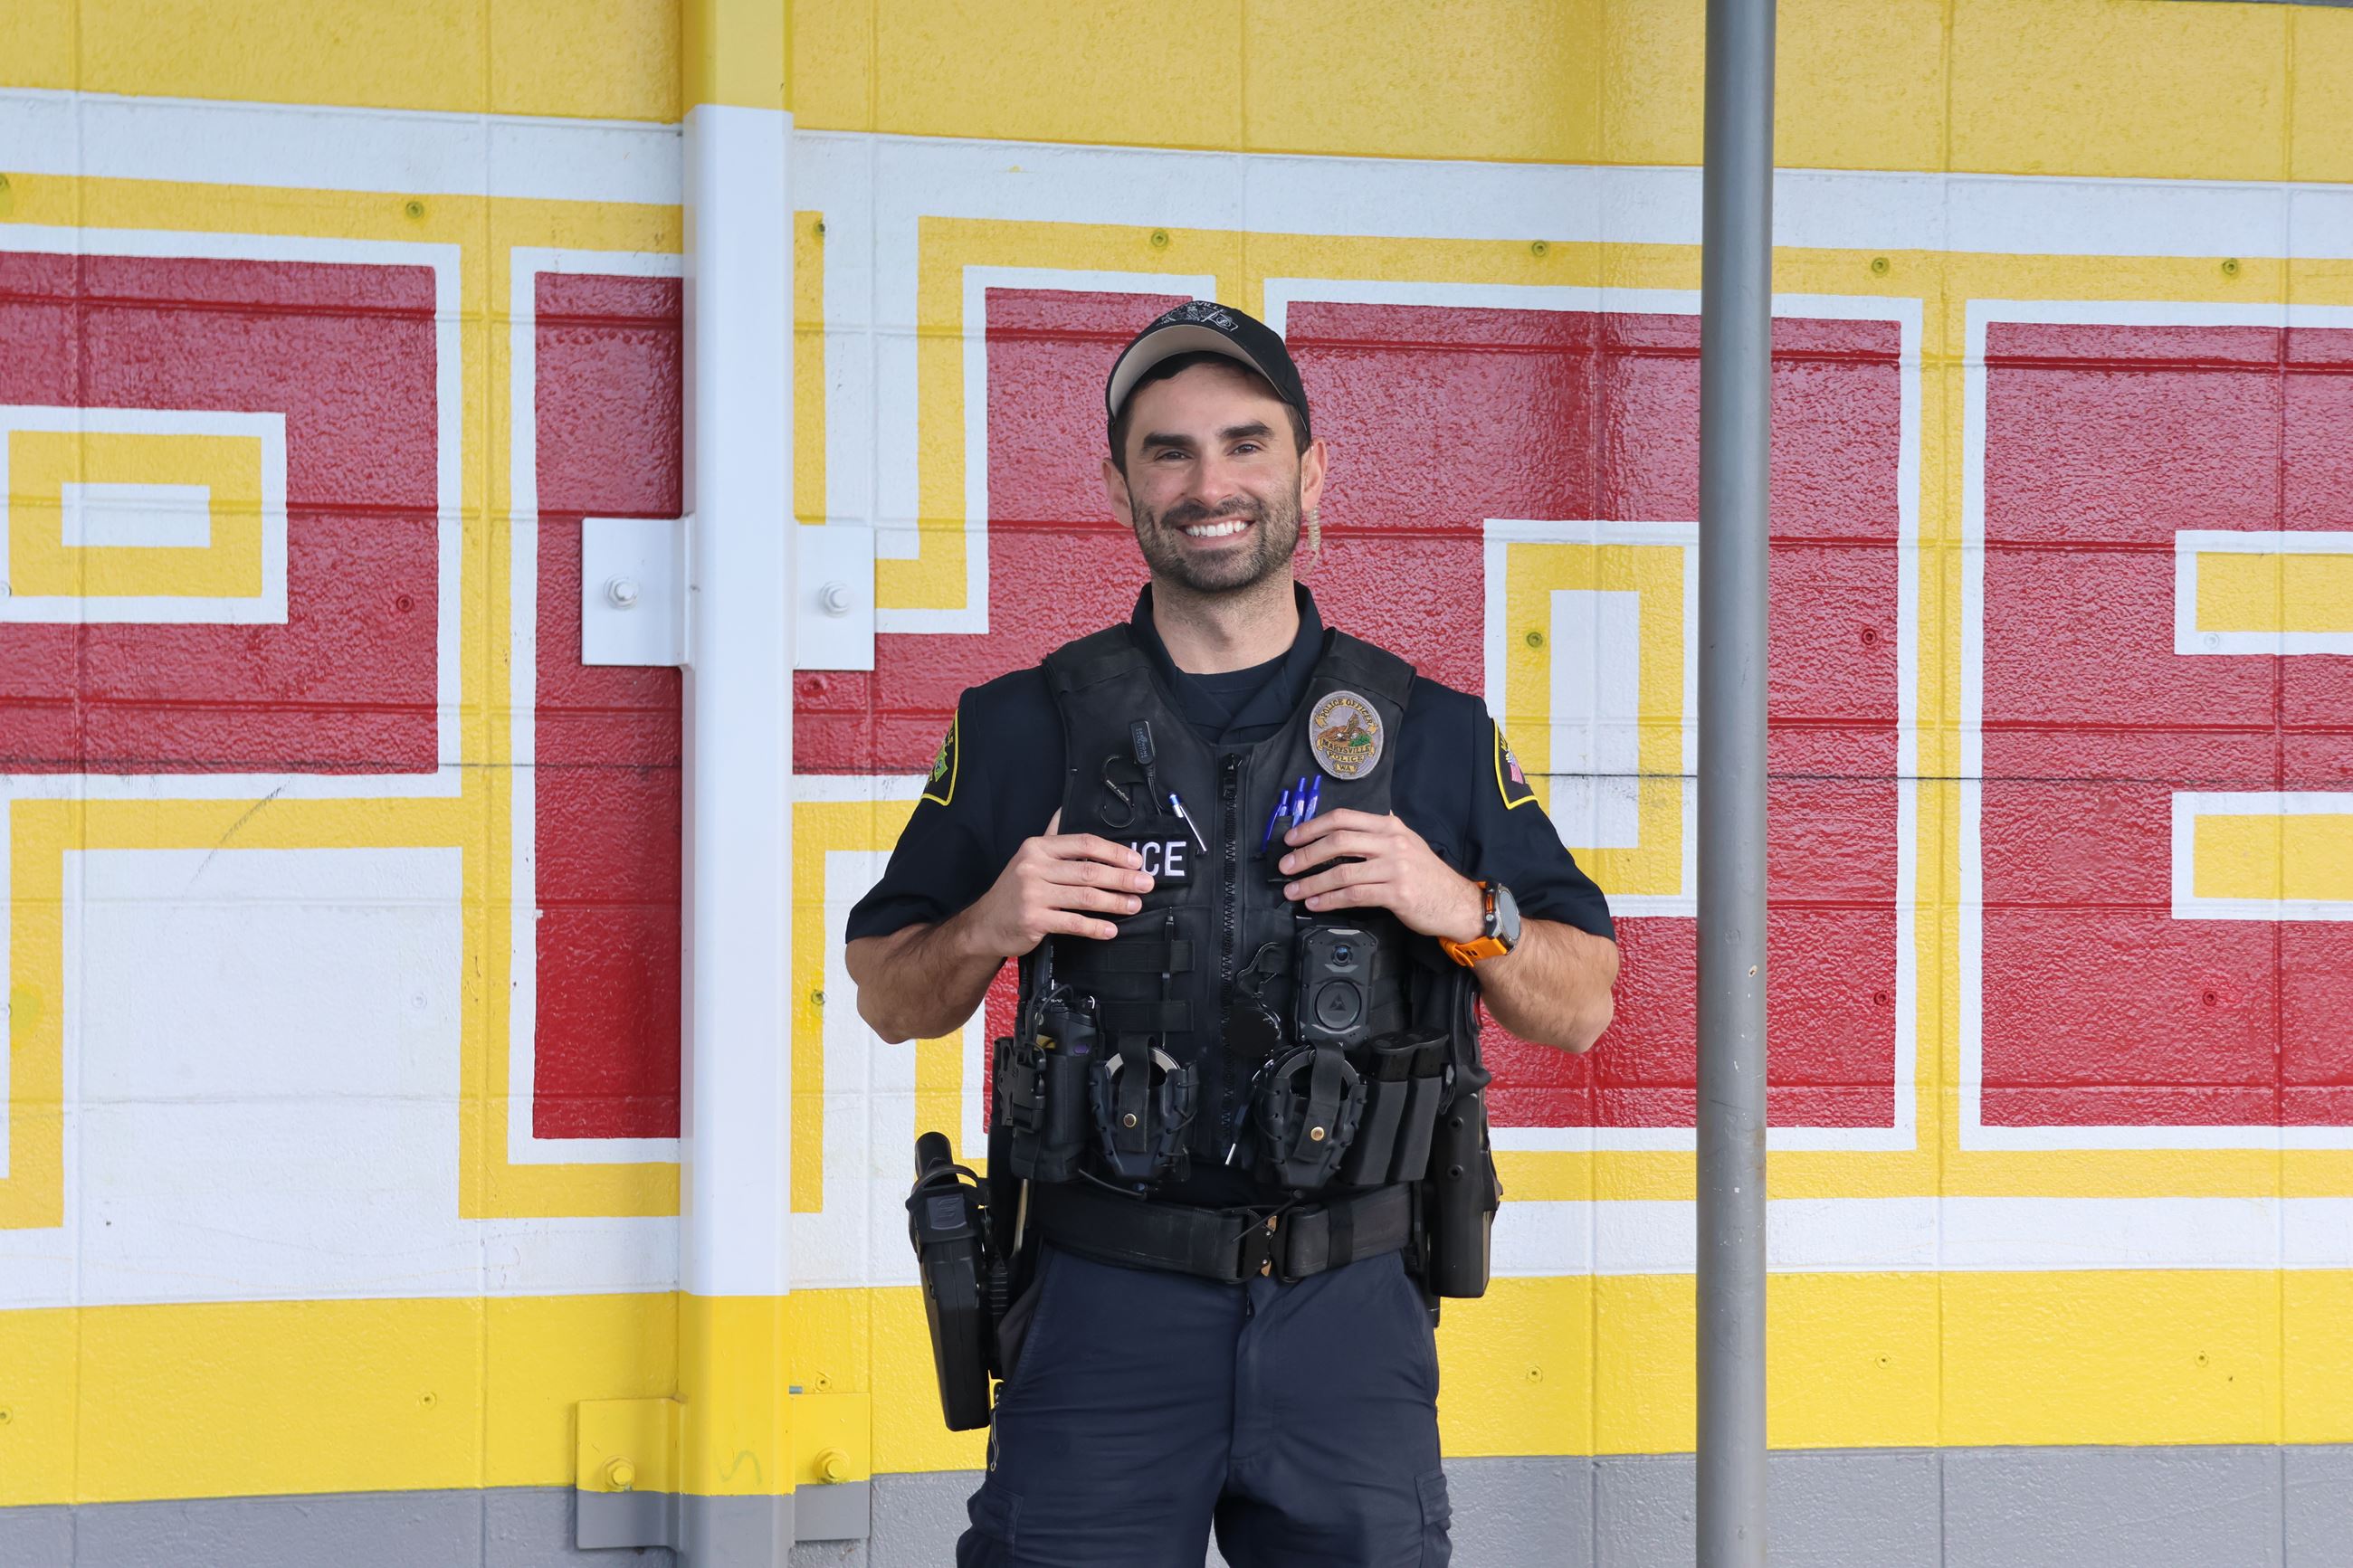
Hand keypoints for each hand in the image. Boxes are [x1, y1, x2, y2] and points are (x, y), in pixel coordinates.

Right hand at [960, 809, 1152, 956]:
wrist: (985, 923)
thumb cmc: (1014, 889)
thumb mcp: (1029, 856)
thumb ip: (1051, 835)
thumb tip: (1065, 808)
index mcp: (1038, 847)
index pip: (1084, 843)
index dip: (1114, 852)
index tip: (1137, 861)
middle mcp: (1033, 867)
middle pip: (1089, 870)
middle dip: (1122, 878)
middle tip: (1145, 884)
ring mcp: (1032, 894)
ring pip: (1084, 897)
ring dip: (1115, 902)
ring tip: (1135, 905)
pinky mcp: (1034, 920)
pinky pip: (1073, 923)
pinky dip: (1095, 927)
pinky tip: (1111, 929)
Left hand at [1277, 808, 1483, 942]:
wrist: (1456, 902)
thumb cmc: (1426, 875)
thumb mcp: (1405, 842)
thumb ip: (1377, 832)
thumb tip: (1343, 825)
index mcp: (1389, 826)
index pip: (1343, 818)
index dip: (1312, 827)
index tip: (1291, 839)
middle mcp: (1392, 842)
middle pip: (1338, 841)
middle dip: (1305, 854)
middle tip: (1286, 866)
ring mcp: (1395, 868)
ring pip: (1342, 871)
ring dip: (1312, 882)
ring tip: (1293, 891)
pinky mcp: (1396, 893)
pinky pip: (1354, 895)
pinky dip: (1329, 900)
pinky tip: (1315, 904)